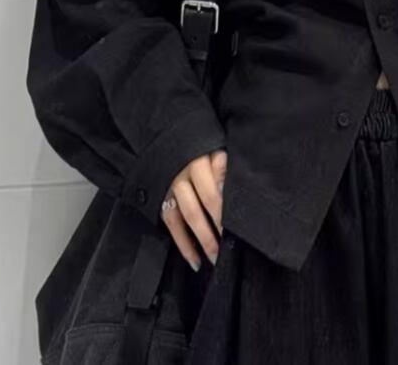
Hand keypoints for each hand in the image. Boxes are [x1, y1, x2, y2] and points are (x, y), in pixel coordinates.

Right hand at [160, 148, 226, 271]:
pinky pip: (172, 225)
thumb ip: (223, 168)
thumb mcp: (215, 148)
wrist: (169, 138)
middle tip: (228, 247)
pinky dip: (183, 244)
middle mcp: (182, 174)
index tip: (236, 225)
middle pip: (200, 206)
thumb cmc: (201, 146)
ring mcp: (170, 187)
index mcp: (199, 160)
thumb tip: (229, 192)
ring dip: (201, 240)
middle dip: (215, 229)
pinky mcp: (160, 198)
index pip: (213, 189)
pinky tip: (194, 259)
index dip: (224, 209)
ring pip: (186, 217)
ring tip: (215, 258)